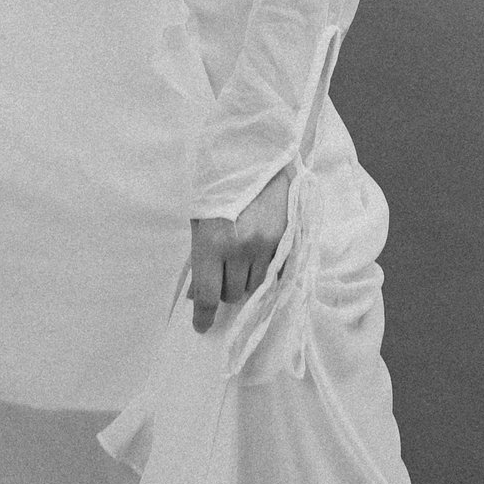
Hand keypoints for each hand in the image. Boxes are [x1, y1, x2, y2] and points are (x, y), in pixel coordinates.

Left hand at [188, 162, 292, 331]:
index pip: (208, 294)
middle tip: (223, 274)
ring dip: (246, 280)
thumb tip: (197, 294)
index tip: (202, 327)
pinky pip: (276, 272)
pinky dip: (267, 272)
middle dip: (226, 289)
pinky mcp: (286, 238)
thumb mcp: (200, 220)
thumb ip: (200, 258)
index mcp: (212, 242)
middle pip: (233, 293)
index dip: (204, 315)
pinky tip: (261, 257)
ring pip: (255, 286)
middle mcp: (240, 247)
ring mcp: (266, 244)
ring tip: (242, 259)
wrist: (253, 156)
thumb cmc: (218, 187)